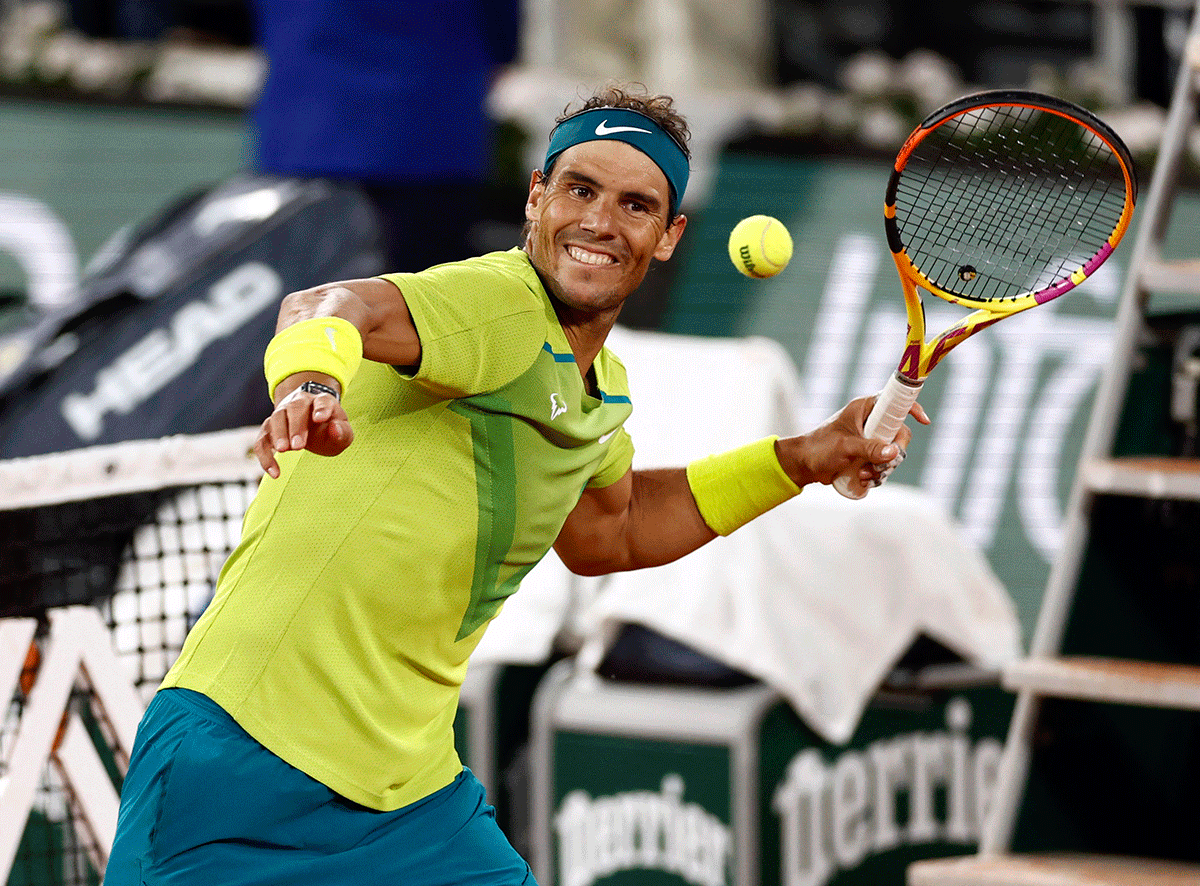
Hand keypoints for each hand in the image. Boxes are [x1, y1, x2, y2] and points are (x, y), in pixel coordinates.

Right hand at [254, 380, 353, 478]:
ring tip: (282, 451)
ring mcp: (282, 413)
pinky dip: (265, 455)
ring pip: (276, 419)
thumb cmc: (329, 428)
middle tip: (298, 446)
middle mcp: (300, 402)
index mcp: (322, 401)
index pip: (322, 401)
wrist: (312, 420)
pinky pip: (263, 439)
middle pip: (295, 408)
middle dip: (296, 427)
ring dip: (278, 435)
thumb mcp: (342, 432)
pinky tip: (275, 472)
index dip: (321, 409)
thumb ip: (342, 432)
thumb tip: (334, 429)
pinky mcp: (269, 427)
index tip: (320, 418)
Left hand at [776, 395, 929, 490]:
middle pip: (899, 433)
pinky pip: (883, 464)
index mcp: (864, 409)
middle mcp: (870, 421)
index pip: (894, 401)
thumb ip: (870, 449)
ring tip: (865, 475)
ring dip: (883, 468)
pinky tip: (864, 480)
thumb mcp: (846, 447)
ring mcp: (869, 439)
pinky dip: (878, 474)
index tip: (923, 421)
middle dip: (893, 453)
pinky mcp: (867, 455)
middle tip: (884, 465)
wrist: (803, 465)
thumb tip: (894, 453)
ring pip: (892, 453)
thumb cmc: (820, 448)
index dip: (911, 408)